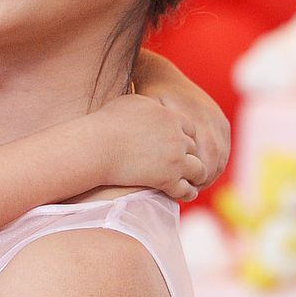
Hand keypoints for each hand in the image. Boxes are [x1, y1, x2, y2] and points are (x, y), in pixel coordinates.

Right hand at [92, 93, 207, 201]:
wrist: (97, 146)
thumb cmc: (107, 123)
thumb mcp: (132, 103)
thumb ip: (150, 105)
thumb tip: (153, 106)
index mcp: (171, 117)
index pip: (189, 128)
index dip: (183, 137)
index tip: (175, 145)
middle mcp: (177, 137)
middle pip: (193, 148)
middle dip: (187, 155)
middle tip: (181, 164)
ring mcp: (175, 159)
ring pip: (198, 169)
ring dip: (194, 175)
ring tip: (189, 181)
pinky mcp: (168, 180)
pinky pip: (186, 189)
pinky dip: (187, 192)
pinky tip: (183, 193)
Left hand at [133, 49, 231, 190]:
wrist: (162, 76)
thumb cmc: (147, 100)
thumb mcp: (149, 112)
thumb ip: (156, 134)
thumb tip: (163, 163)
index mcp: (194, 118)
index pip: (203, 159)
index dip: (194, 177)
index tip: (182, 187)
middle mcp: (210, 119)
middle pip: (214, 161)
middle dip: (203, 178)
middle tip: (188, 188)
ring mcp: (218, 120)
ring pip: (221, 157)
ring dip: (210, 172)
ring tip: (193, 182)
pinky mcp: (222, 121)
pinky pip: (224, 149)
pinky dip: (215, 163)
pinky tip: (201, 170)